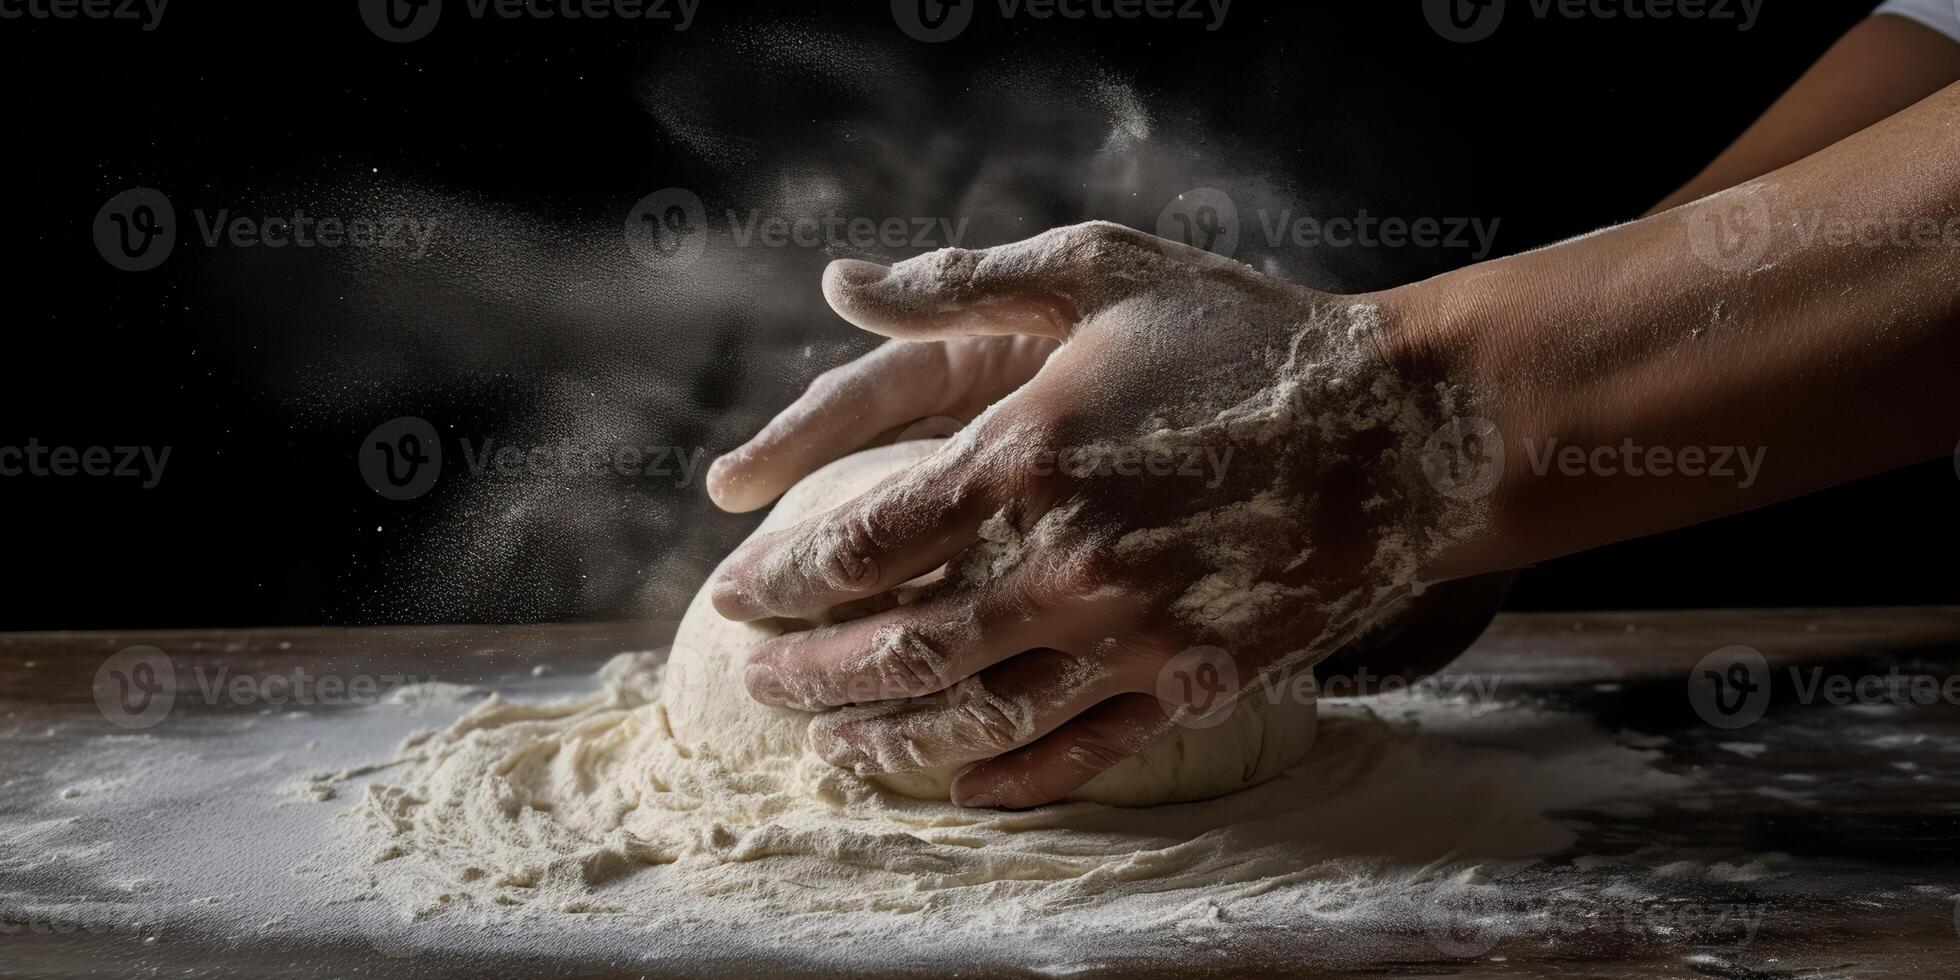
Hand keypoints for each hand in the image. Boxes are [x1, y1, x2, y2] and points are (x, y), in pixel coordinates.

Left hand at [711, 222, 1484, 807]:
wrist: (1406, 428)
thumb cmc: (1247, 339)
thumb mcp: (1103, 274)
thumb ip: (960, 281)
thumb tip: (840, 280)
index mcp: (1022, 458)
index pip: (854, 545)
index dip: (776, 581)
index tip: (735, 596)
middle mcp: (1060, 564)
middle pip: (891, 649)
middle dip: (806, 675)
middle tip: (759, 682)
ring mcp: (1127, 638)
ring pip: (969, 718)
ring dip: (881, 739)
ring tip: (830, 744)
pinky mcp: (1190, 684)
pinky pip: (1075, 754)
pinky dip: (1004, 777)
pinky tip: (958, 781)